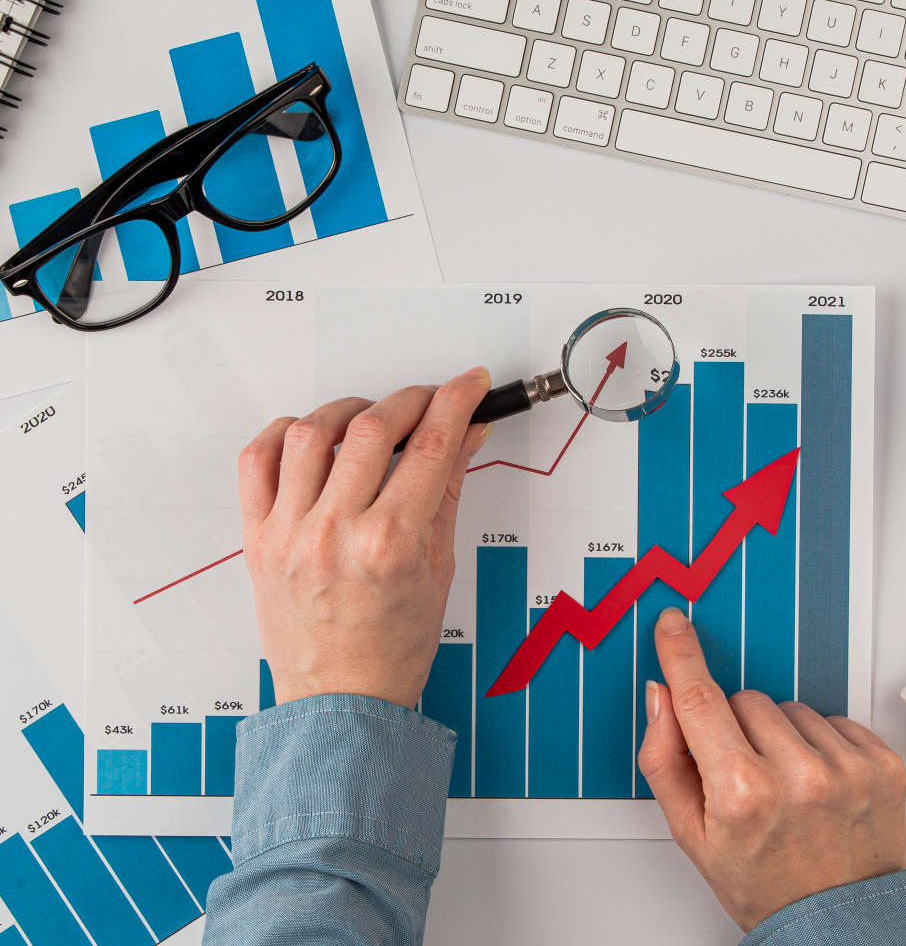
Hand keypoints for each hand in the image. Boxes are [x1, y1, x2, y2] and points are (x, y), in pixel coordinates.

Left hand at [238, 368, 491, 709]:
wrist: (341, 701)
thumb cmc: (392, 649)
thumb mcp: (438, 567)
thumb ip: (448, 490)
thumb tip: (465, 437)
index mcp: (389, 546)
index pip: (429, 446)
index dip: (455, 402)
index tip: (467, 386)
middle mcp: (334, 534)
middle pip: (373, 429)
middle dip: (410, 400)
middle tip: (429, 401)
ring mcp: (289, 534)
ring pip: (311, 432)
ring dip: (348, 409)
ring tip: (370, 419)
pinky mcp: (258, 539)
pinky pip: (256, 461)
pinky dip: (283, 433)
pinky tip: (310, 436)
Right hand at [638, 608, 905, 932]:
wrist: (835, 925)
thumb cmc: (759, 880)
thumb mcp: (689, 830)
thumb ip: (663, 756)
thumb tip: (663, 693)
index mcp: (741, 792)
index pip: (700, 699)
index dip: (681, 654)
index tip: (673, 624)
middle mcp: (797, 775)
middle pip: (744, 700)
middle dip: (735, 726)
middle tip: (745, 775)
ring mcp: (845, 768)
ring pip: (787, 706)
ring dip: (779, 734)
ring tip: (785, 783)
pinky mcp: (881, 764)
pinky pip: (831, 717)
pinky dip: (819, 741)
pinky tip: (815, 780)